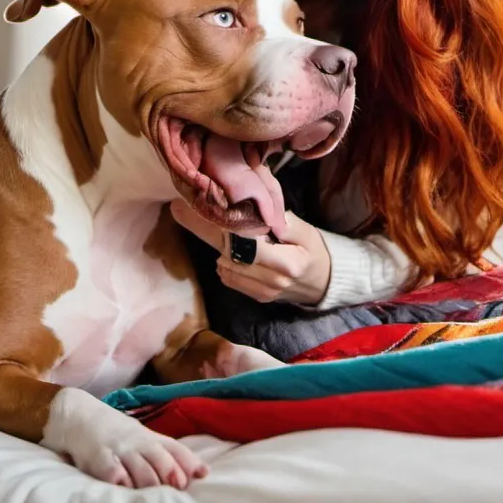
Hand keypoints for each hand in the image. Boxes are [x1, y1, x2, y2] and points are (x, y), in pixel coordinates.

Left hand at [169, 200, 330, 305]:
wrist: (323, 282)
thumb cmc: (314, 251)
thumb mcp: (306, 231)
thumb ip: (283, 221)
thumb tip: (258, 206)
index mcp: (286, 262)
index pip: (246, 243)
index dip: (220, 225)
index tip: (197, 208)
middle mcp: (271, 281)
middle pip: (228, 254)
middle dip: (204, 230)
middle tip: (179, 210)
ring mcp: (262, 292)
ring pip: (225, 266)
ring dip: (215, 245)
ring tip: (210, 224)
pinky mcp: (255, 297)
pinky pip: (229, 279)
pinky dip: (225, 262)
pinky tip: (228, 249)